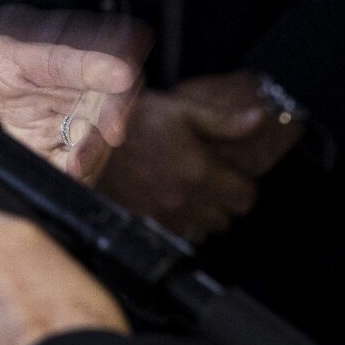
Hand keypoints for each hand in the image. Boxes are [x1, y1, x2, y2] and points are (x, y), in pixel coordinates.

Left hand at [0, 1, 150, 186]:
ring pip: (96, 126)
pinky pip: (76, 161)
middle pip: (102, 87)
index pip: (65, 54)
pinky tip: (71, 175)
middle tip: (113, 130)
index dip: (96, 62)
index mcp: (20, 49)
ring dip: (97, 145)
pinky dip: (82, 169)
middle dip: (117, 105)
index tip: (120, 72)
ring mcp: (50, 116)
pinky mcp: (47, 148)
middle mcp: (46, 82)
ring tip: (79, 164)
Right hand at [95, 71, 303, 242]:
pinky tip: (170, 199)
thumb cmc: (134, 120)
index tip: (233, 174)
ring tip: (191, 190)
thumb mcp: (180, 110)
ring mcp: (164, 215)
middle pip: (226, 218)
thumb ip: (223, 122)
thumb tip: (258, 120)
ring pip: (204, 230)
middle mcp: (185, 199)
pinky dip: (180, 221)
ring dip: (203, 214)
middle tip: (212, 180)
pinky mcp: (145, 221)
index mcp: (199, 171)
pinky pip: (177, 233)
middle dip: (224, 201)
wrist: (86, 138)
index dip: (243, 185)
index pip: (245, 198)